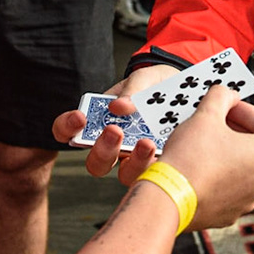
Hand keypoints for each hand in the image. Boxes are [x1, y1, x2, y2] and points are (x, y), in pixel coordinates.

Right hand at [52, 64, 176, 178]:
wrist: (187, 93)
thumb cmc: (157, 86)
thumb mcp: (146, 79)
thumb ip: (133, 88)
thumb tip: (119, 106)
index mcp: (99, 122)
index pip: (68, 132)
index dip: (66, 127)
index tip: (80, 117)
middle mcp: (113, 147)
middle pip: (95, 162)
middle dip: (102, 149)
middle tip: (114, 131)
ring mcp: (135, 160)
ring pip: (124, 174)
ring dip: (133, 162)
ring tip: (147, 143)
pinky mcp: (159, 165)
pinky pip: (154, 173)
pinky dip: (159, 162)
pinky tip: (167, 147)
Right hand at [155, 84, 253, 229]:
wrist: (169, 198)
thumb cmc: (190, 160)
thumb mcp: (205, 114)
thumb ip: (221, 96)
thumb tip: (225, 94)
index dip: (250, 111)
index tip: (230, 107)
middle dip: (238, 130)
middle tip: (217, 121)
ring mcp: (248, 199)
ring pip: (244, 169)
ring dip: (229, 153)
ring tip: (205, 143)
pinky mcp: (230, 212)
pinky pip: (231, 188)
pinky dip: (220, 175)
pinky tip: (200, 167)